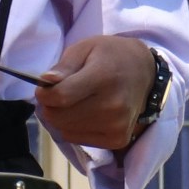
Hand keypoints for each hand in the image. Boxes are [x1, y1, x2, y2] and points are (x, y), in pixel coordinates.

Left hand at [32, 34, 158, 155]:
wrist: (144, 72)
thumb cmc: (109, 56)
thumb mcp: (85, 48)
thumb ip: (64, 66)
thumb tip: (45, 82)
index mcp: (103, 78)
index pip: (61, 96)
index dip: (44, 94)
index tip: (44, 87)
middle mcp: (112, 106)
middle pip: (59, 117)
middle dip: (50, 106)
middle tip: (59, 93)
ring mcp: (117, 126)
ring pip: (65, 130)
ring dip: (61, 117)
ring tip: (75, 101)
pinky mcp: (118, 139)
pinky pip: (77, 138)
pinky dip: (73, 127)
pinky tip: (85, 113)